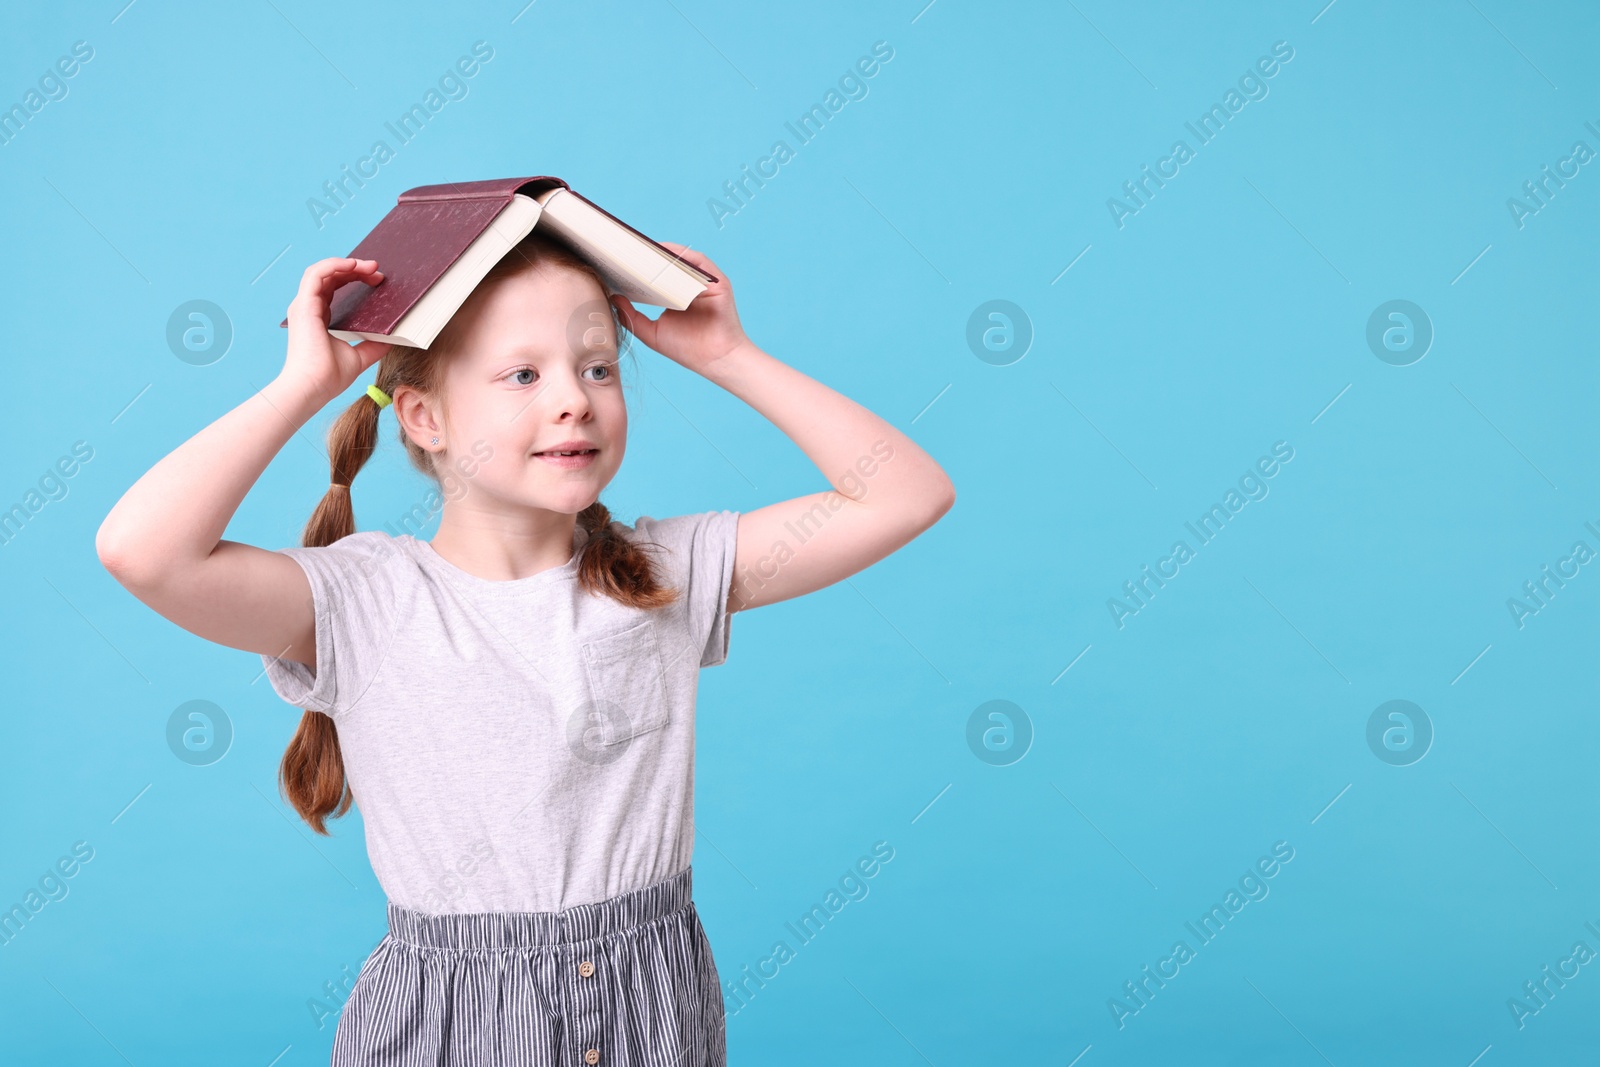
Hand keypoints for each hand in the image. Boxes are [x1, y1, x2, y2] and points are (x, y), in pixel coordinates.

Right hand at [279, 257, 391, 403]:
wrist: (313, 388)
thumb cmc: (329, 377)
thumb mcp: (360, 356)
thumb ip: (374, 345)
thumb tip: (394, 337)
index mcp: (319, 318)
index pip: (334, 288)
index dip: (355, 279)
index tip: (377, 281)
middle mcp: (309, 308)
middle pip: (331, 277)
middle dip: (355, 270)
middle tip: (378, 271)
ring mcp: (304, 306)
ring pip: (323, 271)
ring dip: (347, 264)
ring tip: (370, 266)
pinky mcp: (304, 305)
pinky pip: (316, 274)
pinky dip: (334, 265)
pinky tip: (353, 264)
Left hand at [609, 243, 749, 373]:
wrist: (716, 361)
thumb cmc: (688, 350)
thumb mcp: (651, 332)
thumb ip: (632, 317)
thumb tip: (613, 297)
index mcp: (675, 293)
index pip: (656, 272)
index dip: (639, 264)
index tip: (618, 259)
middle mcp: (690, 284)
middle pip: (668, 262)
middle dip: (648, 253)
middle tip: (626, 248)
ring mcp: (704, 282)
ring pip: (682, 259)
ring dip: (663, 251)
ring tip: (642, 248)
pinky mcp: (718, 282)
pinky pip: (699, 262)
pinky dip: (683, 256)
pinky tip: (666, 256)